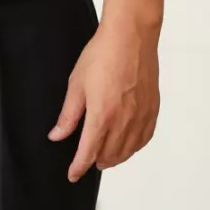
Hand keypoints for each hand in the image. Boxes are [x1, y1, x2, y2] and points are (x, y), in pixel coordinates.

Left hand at [48, 16, 160, 181]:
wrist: (130, 36)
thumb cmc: (103, 53)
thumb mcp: (77, 83)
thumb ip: (68, 114)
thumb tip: (57, 135)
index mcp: (102, 115)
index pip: (88, 152)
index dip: (78, 167)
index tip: (73, 174)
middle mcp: (123, 121)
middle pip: (109, 155)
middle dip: (95, 161)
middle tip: (87, 160)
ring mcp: (140, 116)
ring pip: (127, 151)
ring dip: (114, 158)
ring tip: (105, 157)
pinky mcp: (152, 109)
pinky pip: (144, 139)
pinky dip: (134, 147)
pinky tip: (128, 144)